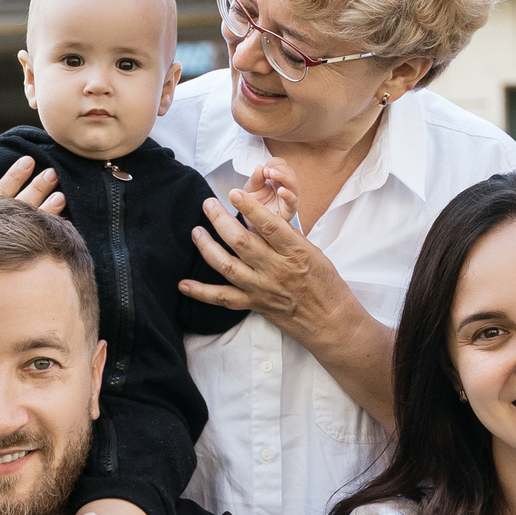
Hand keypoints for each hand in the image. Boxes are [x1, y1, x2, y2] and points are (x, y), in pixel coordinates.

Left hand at [182, 185, 357, 343]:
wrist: (331, 321)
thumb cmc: (326, 284)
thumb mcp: (314, 253)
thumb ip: (286, 238)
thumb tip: (261, 219)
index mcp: (295, 251)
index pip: (268, 224)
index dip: (249, 206)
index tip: (234, 192)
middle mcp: (276, 269)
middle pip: (240, 241)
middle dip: (219, 220)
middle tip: (207, 204)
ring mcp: (262, 288)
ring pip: (226, 265)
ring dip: (207, 247)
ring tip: (196, 231)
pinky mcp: (255, 304)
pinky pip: (223, 298)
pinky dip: (201, 292)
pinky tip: (184, 284)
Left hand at [241, 158, 297, 224]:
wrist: (252, 223)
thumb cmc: (253, 205)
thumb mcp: (250, 189)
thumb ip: (255, 179)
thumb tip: (259, 167)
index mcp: (276, 179)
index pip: (281, 164)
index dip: (273, 164)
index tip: (264, 168)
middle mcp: (285, 187)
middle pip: (290, 172)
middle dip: (279, 169)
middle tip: (267, 171)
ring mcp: (289, 197)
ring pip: (293, 183)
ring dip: (284, 176)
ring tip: (272, 175)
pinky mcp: (289, 209)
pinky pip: (293, 201)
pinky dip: (288, 194)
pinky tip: (281, 191)